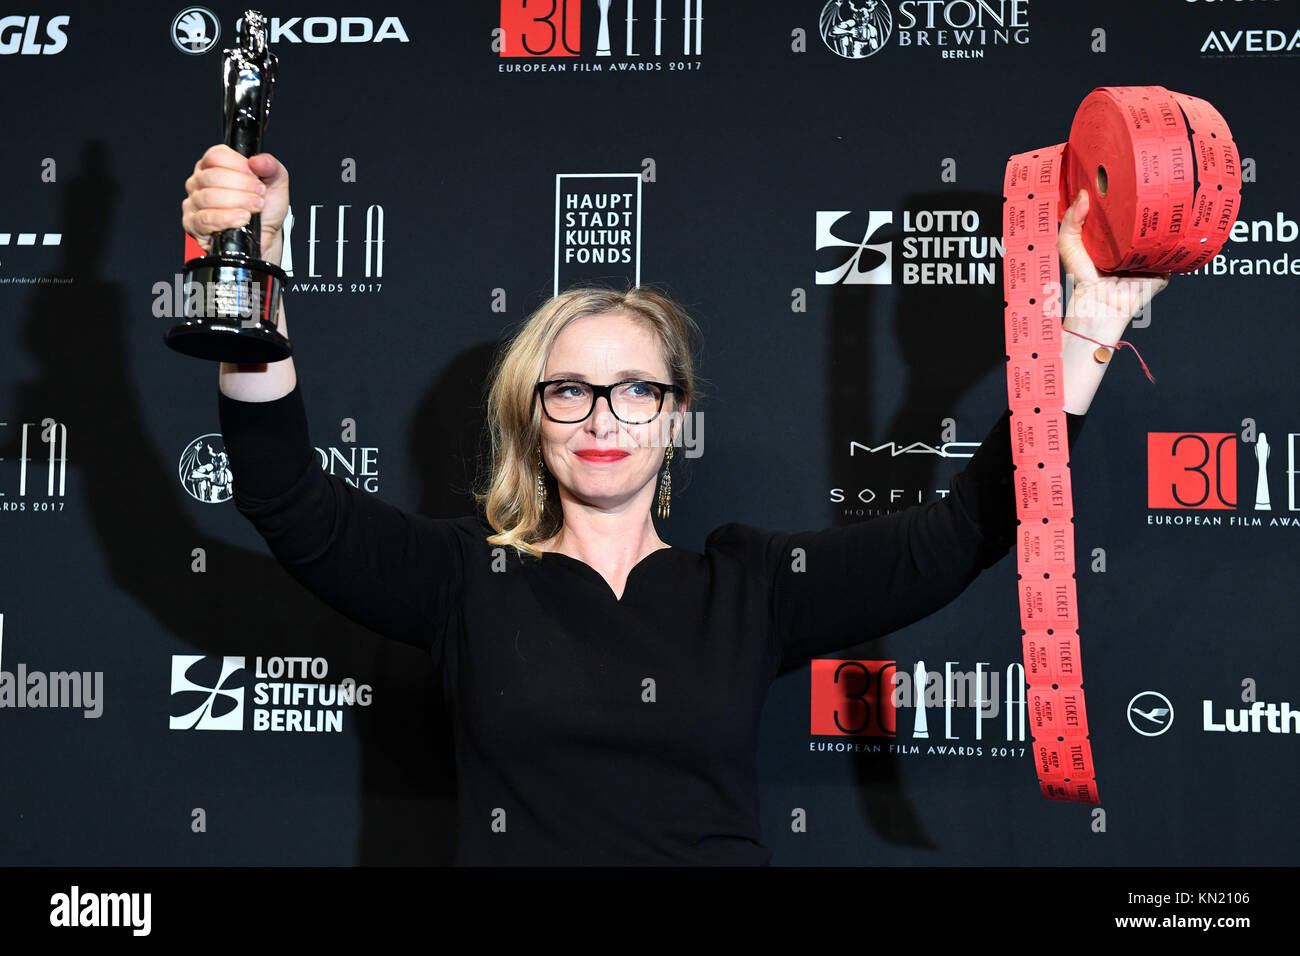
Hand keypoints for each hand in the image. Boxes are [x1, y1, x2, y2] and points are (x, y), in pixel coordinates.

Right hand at [182, 145, 289, 263]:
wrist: (267, 237)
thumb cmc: (266, 210)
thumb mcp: (276, 183)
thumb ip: (271, 166)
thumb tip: (257, 160)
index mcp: (214, 166)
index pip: (216, 156)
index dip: (238, 164)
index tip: (256, 176)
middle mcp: (200, 182)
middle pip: (212, 176)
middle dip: (242, 186)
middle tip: (259, 195)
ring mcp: (194, 203)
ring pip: (209, 197)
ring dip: (238, 202)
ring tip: (255, 208)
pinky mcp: (194, 224)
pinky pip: (205, 219)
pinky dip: (227, 218)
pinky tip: (242, 218)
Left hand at [1057, 189, 1169, 339]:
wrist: (1099, 305)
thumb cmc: (1081, 279)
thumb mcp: (1069, 244)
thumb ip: (1071, 220)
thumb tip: (1085, 194)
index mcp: (1114, 239)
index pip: (1125, 214)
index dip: (1126, 197)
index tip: (1130, 176)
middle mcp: (1134, 246)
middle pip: (1147, 221)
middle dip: (1150, 204)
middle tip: (1154, 181)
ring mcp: (1151, 257)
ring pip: (1165, 233)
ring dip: (1167, 219)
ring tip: (1170, 196)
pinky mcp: (1164, 269)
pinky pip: (1176, 251)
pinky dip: (1179, 239)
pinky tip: (1181, 221)